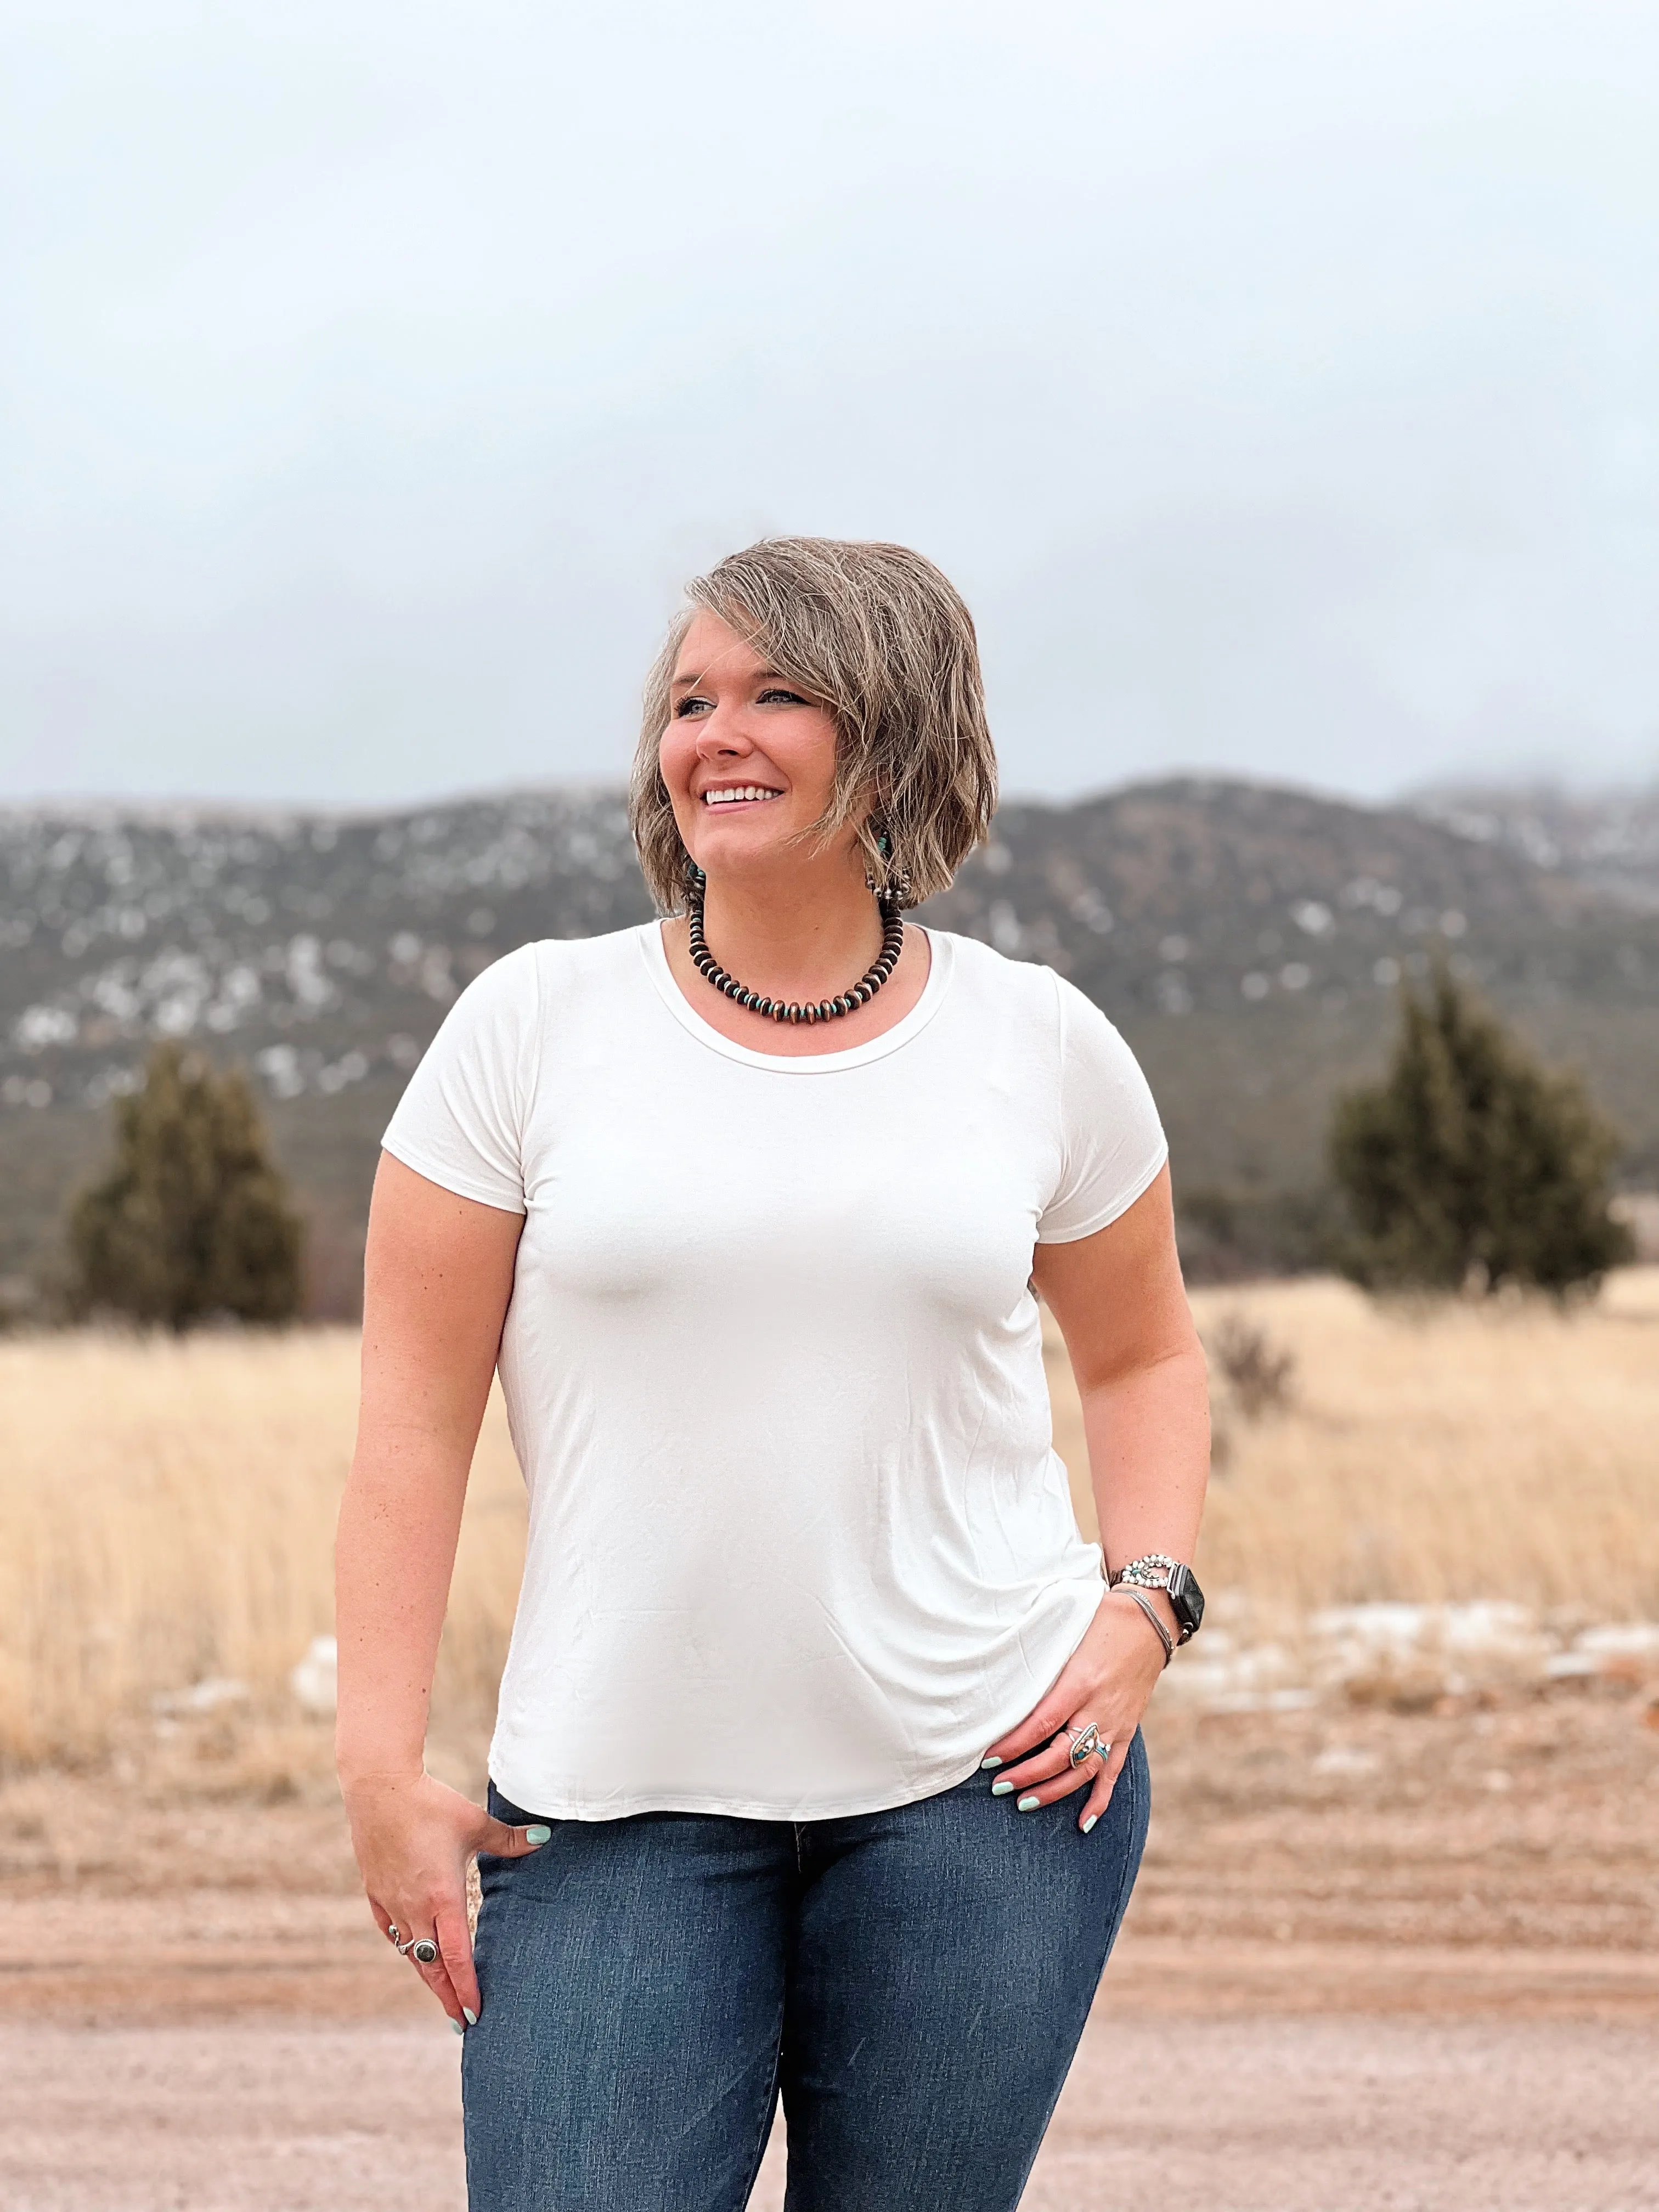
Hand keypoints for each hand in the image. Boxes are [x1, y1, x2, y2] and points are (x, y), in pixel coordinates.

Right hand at [341, 1769, 548, 2026]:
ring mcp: (392, 1902)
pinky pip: (391, 1930)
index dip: (466, 1987)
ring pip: (411, 1951)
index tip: (474, 2014)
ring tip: (442, 1994)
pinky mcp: (376, 1892)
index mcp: (442, 1896)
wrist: (380, 1789)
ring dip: (428, 1975)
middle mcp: (415, 1907)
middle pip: (432, 1965)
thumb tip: (544, 1840)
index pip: (456, 1956)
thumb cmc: (431, 1804)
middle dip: (448, 1996)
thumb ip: (509, 1840)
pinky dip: (405, 1946)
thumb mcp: (475, 1823)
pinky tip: (413, 1952)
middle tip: (461, 2022)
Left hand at [980, 1590, 1167, 1832]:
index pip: (1041, 1724)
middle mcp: (1100, 1707)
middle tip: (999, 1786)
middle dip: (1028, 1775)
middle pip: (1062, 1754)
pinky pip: (1114, 1772)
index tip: (988, 1759)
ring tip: (1024, 1802)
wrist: (1150, 1618)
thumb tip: (1001, 1683)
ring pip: (1085, 1770)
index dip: (1014, 1746)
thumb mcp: (1067, 1635)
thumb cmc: (1100, 1619)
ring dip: (1054, 1791)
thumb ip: (1042, 1662)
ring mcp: (1117, 1723)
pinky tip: (1084, 1823)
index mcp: (1080, 1681)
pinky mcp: (1128, 1730)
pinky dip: (1100, 1799)